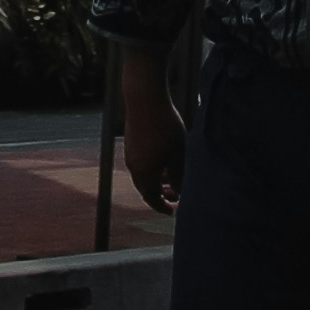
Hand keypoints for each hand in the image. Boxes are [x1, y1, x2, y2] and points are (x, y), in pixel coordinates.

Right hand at [117, 48, 182, 212]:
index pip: (152, 199)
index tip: (172, 211)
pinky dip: (153, 167)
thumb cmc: (165, 126)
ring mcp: (130, 154)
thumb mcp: (178, 154)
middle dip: (161, 194)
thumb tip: (179, 193)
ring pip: (144, 175)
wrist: (144, 98)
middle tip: (175, 195)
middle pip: (147, 189)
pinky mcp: (130, 143)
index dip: (163, 207)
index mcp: (144, 174)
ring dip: (158, 180)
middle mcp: (134, 167)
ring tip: (173, 176)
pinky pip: (141, 163)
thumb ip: (179, 176)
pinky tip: (165, 159)